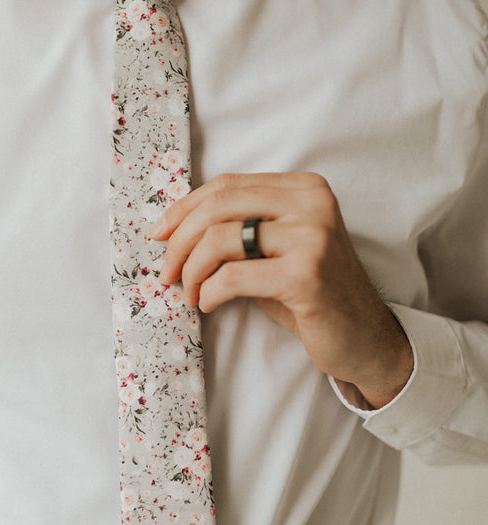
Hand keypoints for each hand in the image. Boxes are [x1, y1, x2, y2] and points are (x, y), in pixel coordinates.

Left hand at [151, 172, 412, 409]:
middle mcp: (312, 204)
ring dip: (192, 272)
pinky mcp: (306, 275)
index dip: (184, 208)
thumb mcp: (276, 249)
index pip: (227, 186)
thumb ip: (240, 227)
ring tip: (191, 294)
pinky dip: (210, 293)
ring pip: (220, 240)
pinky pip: (233, 277)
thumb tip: (172, 228)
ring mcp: (313, 237)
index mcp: (305, 188)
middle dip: (180, 241)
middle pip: (219, 207)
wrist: (365, 338)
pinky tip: (210, 305)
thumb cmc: (311, 294)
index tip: (159, 235)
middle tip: (168, 273)